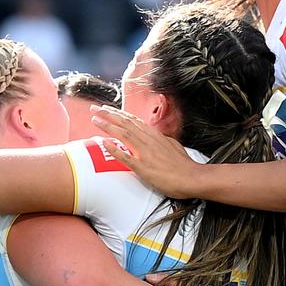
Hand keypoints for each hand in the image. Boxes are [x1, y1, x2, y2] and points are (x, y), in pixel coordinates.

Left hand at [89, 106, 206, 199]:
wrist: (192, 177)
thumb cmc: (183, 164)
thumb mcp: (172, 145)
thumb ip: (161, 140)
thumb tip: (154, 136)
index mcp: (154, 135)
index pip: (132, 120)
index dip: (118, 113)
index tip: (106, 108)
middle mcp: (148, 140)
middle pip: (125, 123)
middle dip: (108, 114)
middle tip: (94, 108)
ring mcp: (145, 152)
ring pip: (123, 134)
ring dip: (108, 126)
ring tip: (95, 119)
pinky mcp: (143, 167)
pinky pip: (125, 156)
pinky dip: (114, 148)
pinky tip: (104, 142)